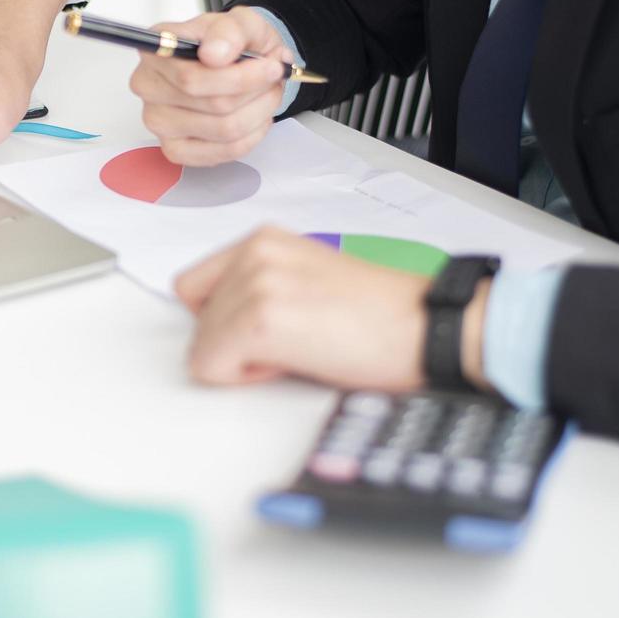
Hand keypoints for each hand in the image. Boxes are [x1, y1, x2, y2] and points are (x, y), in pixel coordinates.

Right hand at [128, 7, 289, 165]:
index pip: (191, 78)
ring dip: (259, 112)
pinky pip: (224, 152)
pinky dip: (252, 136)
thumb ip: (229, 31)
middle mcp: (148, 86)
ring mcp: (158, 122)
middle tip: (275, 77)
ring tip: (269, 93)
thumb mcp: (239, 22)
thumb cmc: (232, 43)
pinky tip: (256, 117)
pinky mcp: (175, 149)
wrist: (239, 61)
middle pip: (212, 105)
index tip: (272, 66)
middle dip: (256, 92)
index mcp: (156, 50)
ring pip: (224, 130)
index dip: (239, 77)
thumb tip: (214, 53)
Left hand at [174, 227, 486, 390]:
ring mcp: (256, 283)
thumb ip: (258, 286)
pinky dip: (245, 377)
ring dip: (242, 361)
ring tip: (299, 347)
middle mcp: (254, 252)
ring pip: (201, 346)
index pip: (193, 288)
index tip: (270, 328)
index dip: (224, 320)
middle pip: (195, 320)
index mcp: (263, 240)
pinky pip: (210, 366)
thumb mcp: (305, 280)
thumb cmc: (378, 317)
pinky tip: (293, 361)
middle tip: (293, 341)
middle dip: (234, 342)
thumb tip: (219, 322)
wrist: (425, 328)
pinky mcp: (260, 319)